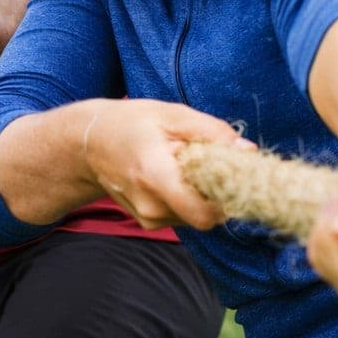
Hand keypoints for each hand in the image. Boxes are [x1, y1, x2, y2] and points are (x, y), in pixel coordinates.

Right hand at [80, 100, 252, 229]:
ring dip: (201, 195)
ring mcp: (148, 218)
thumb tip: (247, 151)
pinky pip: (183, 216)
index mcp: (155, 176)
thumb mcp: (172, 115)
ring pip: (196, 217)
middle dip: (215, 193)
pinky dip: (188, 199)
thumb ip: (213, 132)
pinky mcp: (148, 222)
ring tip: (185, 166)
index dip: (226, 197)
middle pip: (205, 216)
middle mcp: (151, 206)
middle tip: (209, 164)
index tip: (231, 174)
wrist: (90, 143)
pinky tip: (175, 176)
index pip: (205, 213)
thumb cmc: (131, 123)